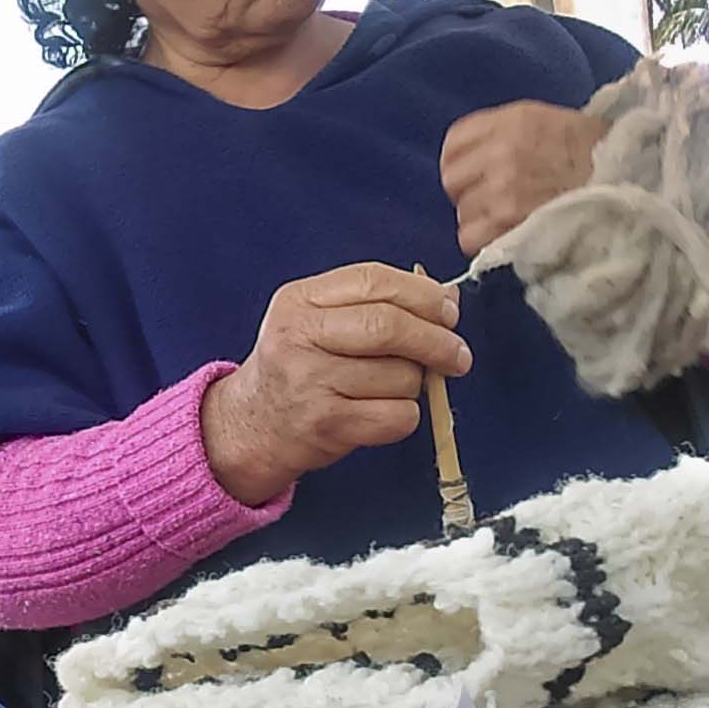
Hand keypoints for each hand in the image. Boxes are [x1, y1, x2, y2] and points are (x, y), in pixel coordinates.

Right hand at [202, 263, 472, 505]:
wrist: (251, 426)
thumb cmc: (299, 367)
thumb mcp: (318, 320)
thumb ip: (375, 302)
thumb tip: (448, 297)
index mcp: (299, 301)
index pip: (373, 281)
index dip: (422, 294)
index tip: (449, 311)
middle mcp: (299, 337)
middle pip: (388, 327)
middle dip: (436, 340)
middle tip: (457, 355)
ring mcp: (310, 382)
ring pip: (401, 376)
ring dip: (415, 385)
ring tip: (393, 388)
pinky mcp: (326, 424)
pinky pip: (398, 416)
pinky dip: (405, 416)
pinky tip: (384, 413)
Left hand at [441, 100, 611, 256]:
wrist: (633, 183)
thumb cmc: (598, 154)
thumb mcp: (552, 123)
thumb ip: (510, 134)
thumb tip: (479, 157)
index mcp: (514, 120)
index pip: (454, 142)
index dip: (461, 162)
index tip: (474, 174)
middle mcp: (503, 151)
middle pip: (452, 179)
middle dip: (469, 192)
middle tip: (493, 200)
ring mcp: (504, 189)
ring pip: (462, 212)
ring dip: (481, 220)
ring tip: (511, 219)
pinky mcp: (509, 224)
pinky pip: (471, 238)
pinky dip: (486, 241)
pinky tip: (509, 236)